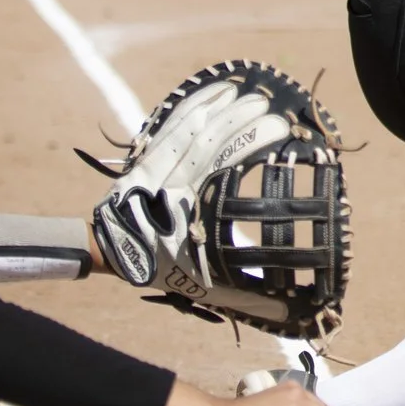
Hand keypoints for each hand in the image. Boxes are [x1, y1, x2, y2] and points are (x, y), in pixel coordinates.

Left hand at [91, 79, 287, 289]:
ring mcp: (155, 168)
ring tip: (247, 93)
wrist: (112, 254)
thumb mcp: (204, 287)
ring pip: (189, 130)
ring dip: (220, 109)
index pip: (223, 164)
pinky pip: (169, 126)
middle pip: (210, 142)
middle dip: (243, 121)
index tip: (279, 131)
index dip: (249, 142)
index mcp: (187, 210)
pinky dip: (191, 107)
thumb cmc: (164, 271)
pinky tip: (212, 94)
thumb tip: (292, 313)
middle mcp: (171, 184)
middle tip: (274, 111)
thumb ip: (248, 296)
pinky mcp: (146, 157)